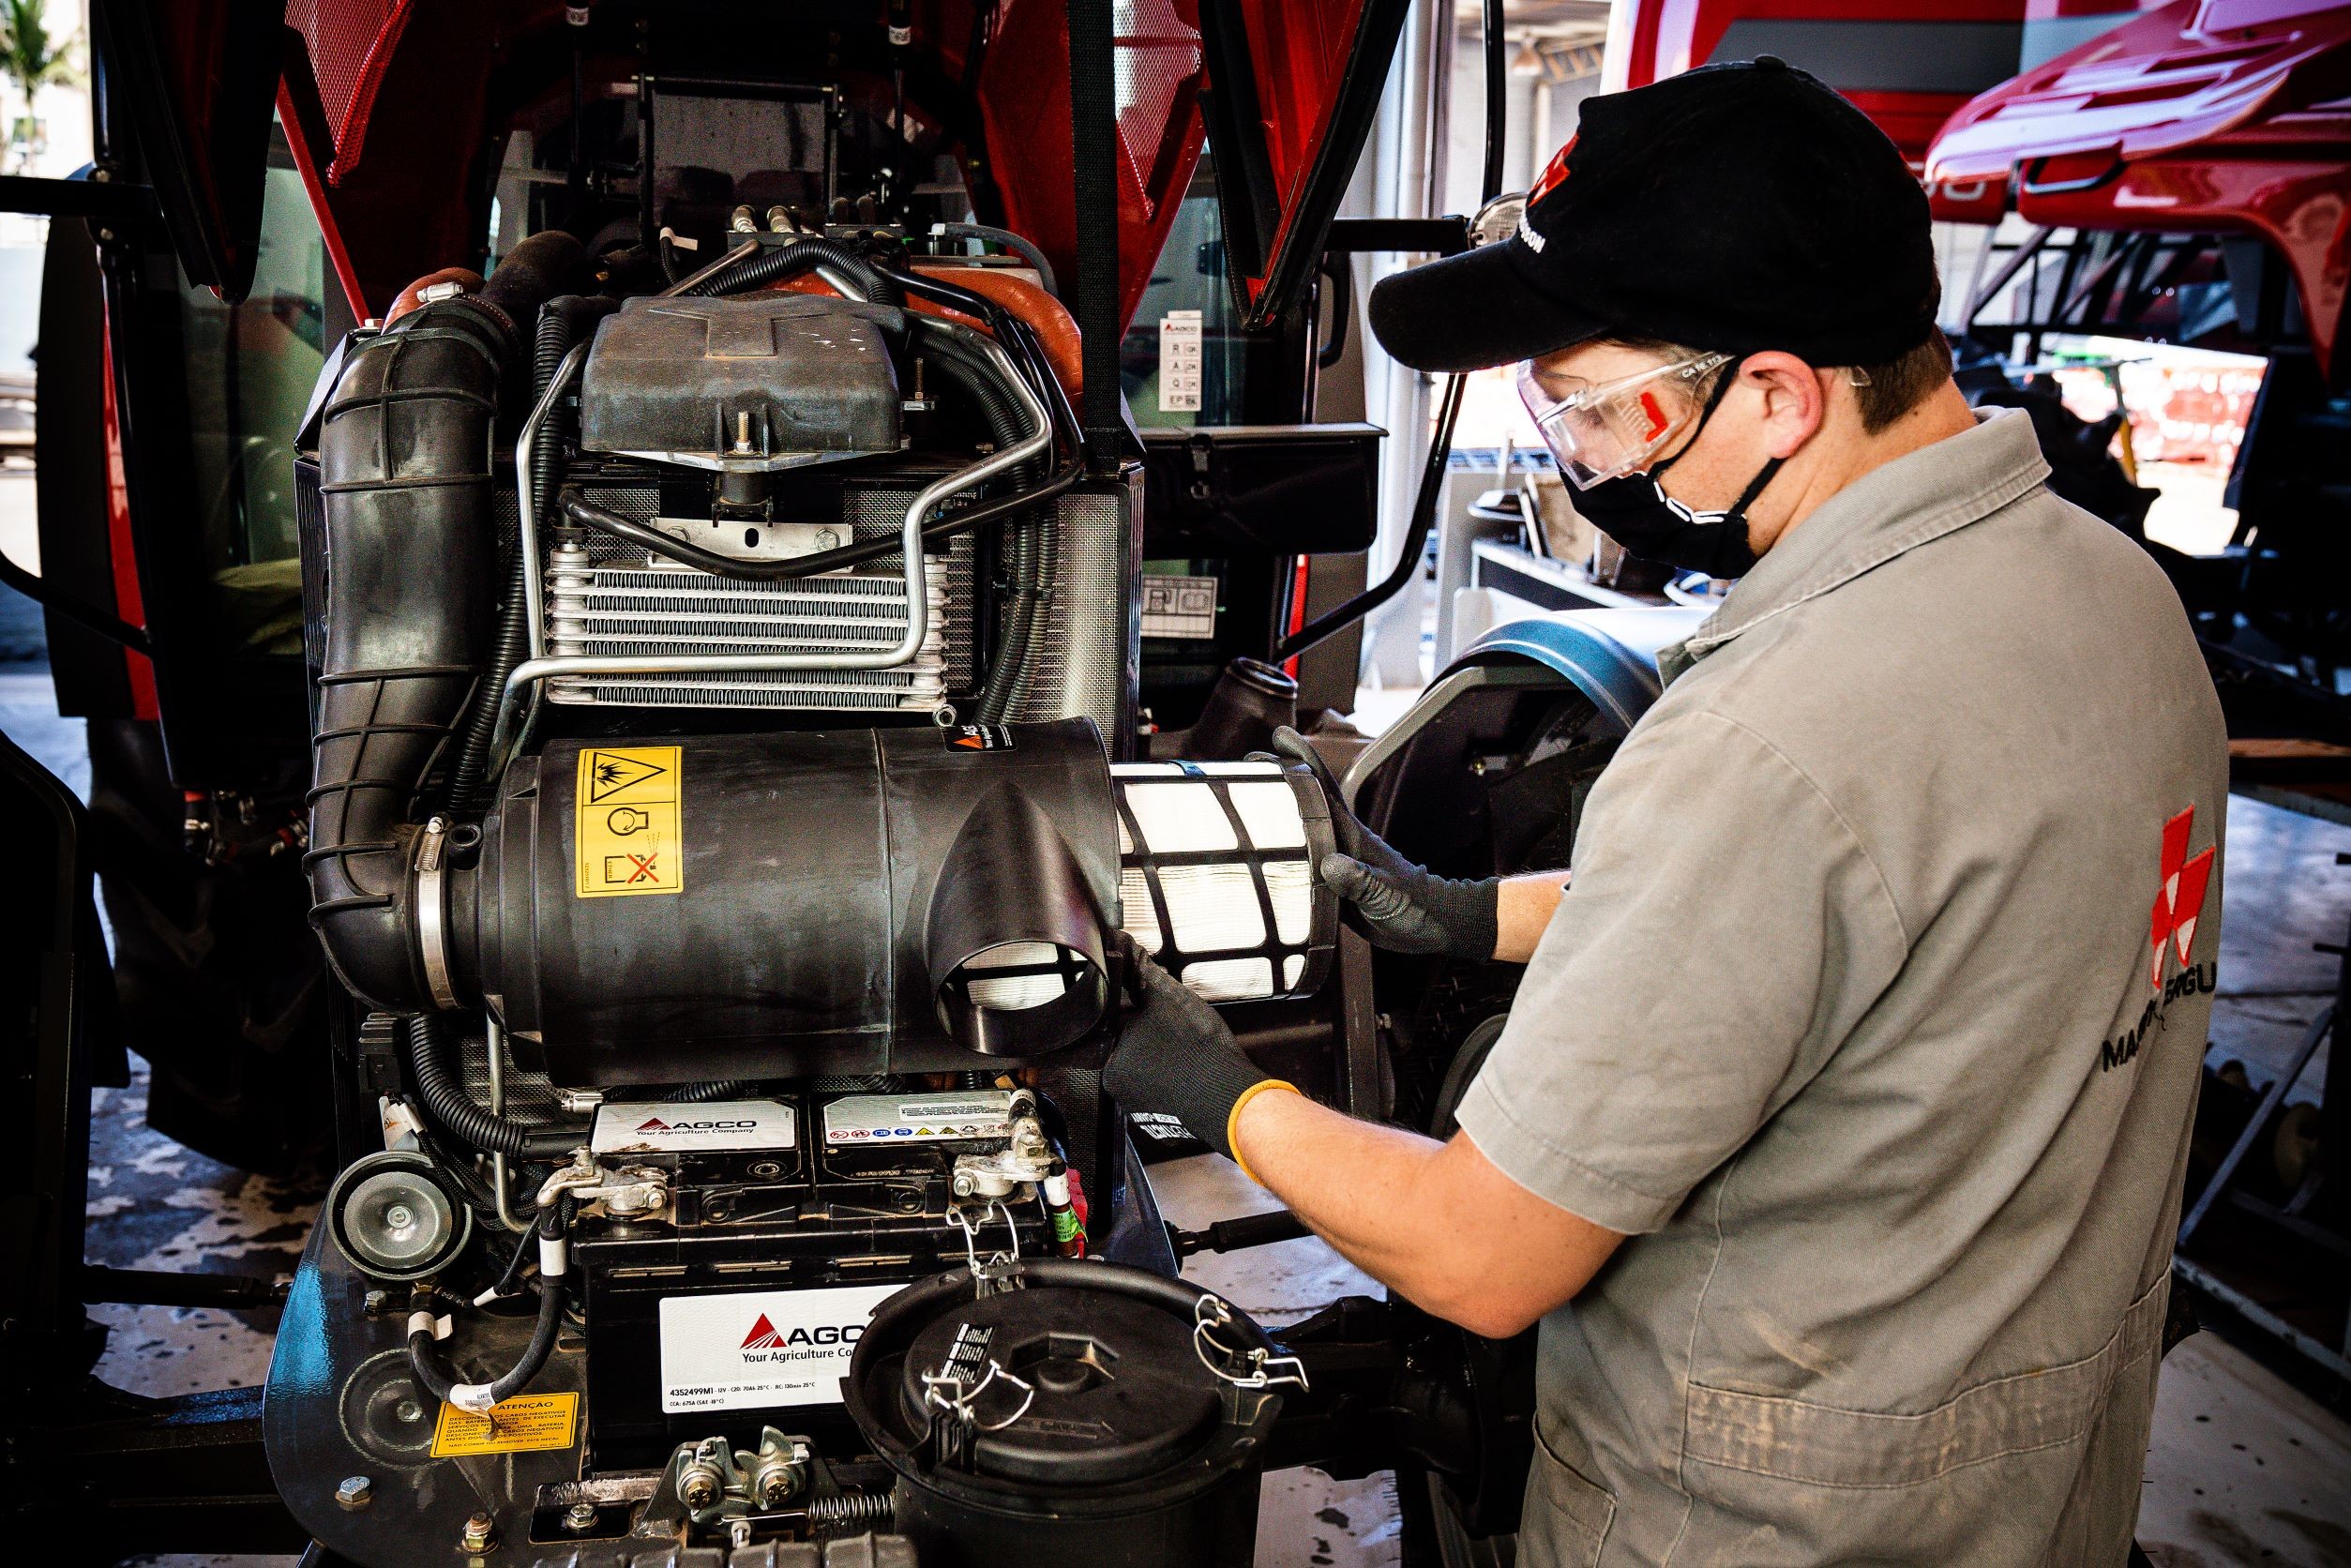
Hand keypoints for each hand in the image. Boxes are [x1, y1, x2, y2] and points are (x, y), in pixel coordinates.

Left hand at [1102, 935, 1294, 1163]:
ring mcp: (1142, 1110)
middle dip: (1152, 1037)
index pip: (1117, 1030)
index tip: (1159, 1015)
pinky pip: (1167, 1092)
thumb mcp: (1168, 999)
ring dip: (1166, 1058)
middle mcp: (1120, 1091)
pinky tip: (1194, 1069)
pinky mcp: (1165, 1124)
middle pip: (1132, 1051)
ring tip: (1188, 1049)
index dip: (1139, 1016)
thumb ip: (1141, 973)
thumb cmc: (1197, 1049)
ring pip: (1151, 1071)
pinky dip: (1178, 1080)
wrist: (1230, 1096)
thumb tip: (1122, 946)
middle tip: (1177, 1031)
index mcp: (1111, 1063)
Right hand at [1267, 727, 1499, 960]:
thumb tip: (1329, 863)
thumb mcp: (1386, 893)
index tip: (1280, 737)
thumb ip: (1360, 879)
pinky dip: (1280, 860)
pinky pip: (1300, 867)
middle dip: (1277, 783)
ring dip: (1273, 820)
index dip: (1302, 761)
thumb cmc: (1416, 905)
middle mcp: (1339, 844)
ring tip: (1243, 808)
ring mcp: (1335, 863)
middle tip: (1246, 769)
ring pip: (1298, 835)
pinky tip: (1262, 864)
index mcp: (1352, 837)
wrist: (1432, 924)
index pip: (1322, 790)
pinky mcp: (1332, 886)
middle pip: (1304, 805)